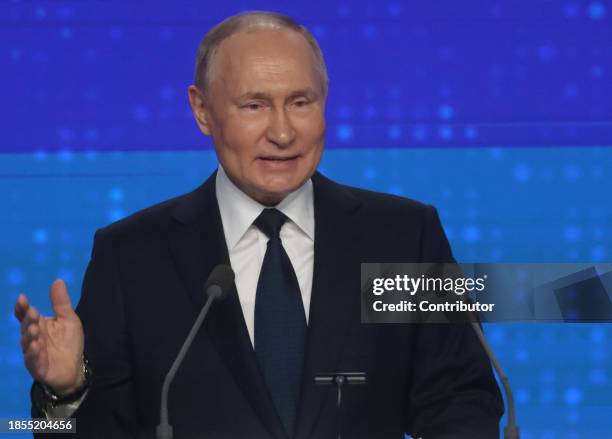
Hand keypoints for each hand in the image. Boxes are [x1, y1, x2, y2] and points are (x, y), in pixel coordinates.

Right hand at [15, 279, 84, 395]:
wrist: (74, 367)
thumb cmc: (68, 342)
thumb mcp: (68, 319)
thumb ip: (61, 303)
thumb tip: (58, 280)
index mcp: (38, 325)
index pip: (26, 315)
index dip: (22, 307)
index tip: (22, 298)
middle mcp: (32, 338)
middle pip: (26, 327)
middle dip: (28, 321)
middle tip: (33, 313)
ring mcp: (33, 353)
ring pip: (27, 344)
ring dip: (29, 337)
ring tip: (34, 330)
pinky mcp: (38, 367)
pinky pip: (33, 360)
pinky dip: (33, 354)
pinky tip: (35, 347)